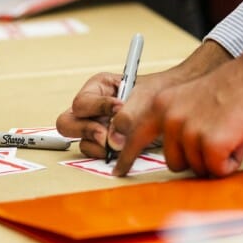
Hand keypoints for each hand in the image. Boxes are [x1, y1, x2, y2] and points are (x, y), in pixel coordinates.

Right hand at [56, 71, 170, 159]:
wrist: (175, 106)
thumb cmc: (160, 93)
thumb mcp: (144, 96)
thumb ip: (127, 116)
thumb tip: (111, 141)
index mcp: (98, 88)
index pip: (82, 102)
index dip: (98, 107)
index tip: (119, 108)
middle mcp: (92, 108)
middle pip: (67, 123)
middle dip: (86, 131)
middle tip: (105, 136)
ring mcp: (96, 127)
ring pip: (79, 141)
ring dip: (96, 146)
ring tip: (116, 145)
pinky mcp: (104, 143)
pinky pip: (92, 153)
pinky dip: (103, 155)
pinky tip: (119, 151)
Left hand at [114, 52, 242, 177]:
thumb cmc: (230, 88)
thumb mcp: (188, 99)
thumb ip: (174, 122)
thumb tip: (172, 156)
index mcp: (161, 105)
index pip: (133, 135)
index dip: (126, 156)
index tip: (117, 170)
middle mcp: (169, 118)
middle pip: (174, 163)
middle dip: (197, 158)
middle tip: (217, 134)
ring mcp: (189, 130)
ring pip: (198, 168)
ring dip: (217, 158)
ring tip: (229, 131)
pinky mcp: (211, 143)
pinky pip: (218, 169)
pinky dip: (231, 162)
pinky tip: (238, 139)